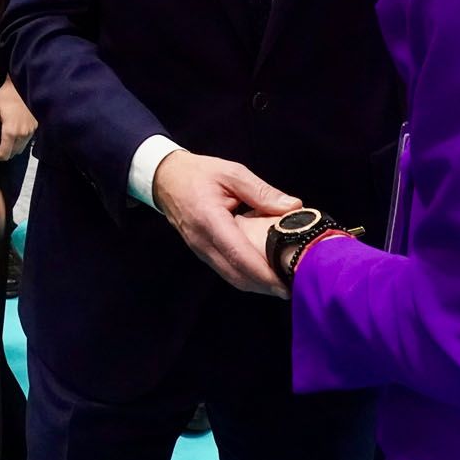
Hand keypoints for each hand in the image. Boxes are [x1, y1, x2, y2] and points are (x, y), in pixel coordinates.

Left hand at [0, 79, 35, 160]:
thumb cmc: (8, 94)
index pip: (4, 154)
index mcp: (11, 131)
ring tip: (3, 139)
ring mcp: (31, 131)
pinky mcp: (35, 127)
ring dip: (11, 148)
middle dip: (3, 152)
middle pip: (13, 154)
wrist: (24, 84)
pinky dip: (18, 141)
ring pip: (20, 148)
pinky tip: (12, 133)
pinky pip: (26, 140)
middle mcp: (23, 134)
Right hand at [151, 149, 299, 297]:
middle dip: (265, 286)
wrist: (166, 179)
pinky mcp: (202, 253)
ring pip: (231, 277)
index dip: (263, 273)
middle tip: (294, 286)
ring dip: (257, 285)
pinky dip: (246, 278)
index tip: (286, 283)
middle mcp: (202, 241)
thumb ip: (262, 192)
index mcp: (209, 219)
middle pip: (236, 274)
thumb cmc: (199, 173)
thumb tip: (294, 207)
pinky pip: (225, 271)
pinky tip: (263, 274)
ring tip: (282, 284)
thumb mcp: (232, 173)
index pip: (238, 254)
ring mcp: (200, 250)